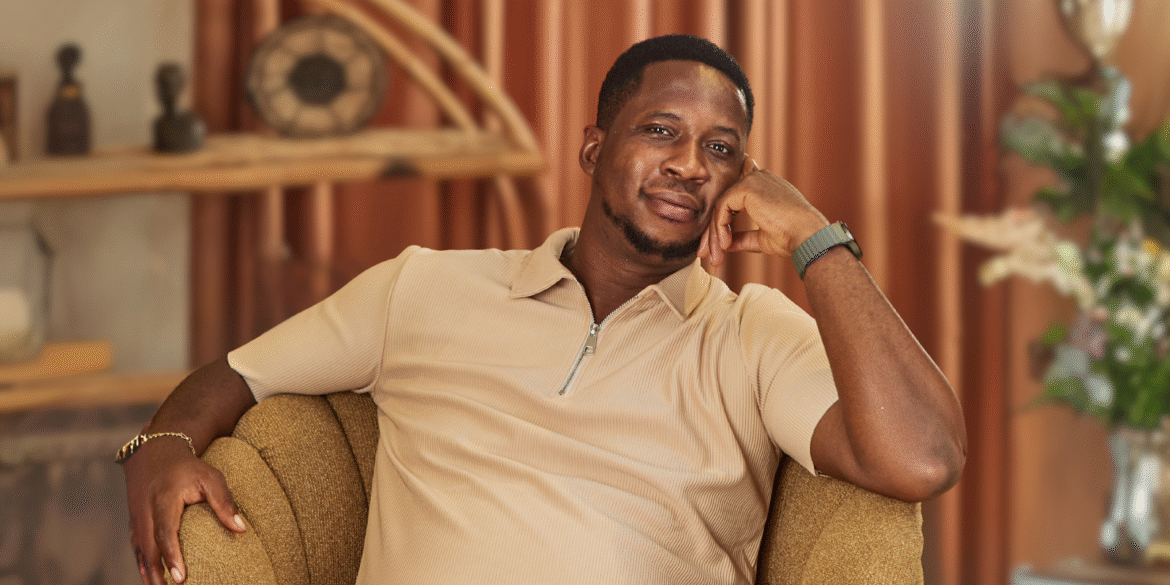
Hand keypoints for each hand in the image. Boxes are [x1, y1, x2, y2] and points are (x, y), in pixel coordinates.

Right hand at [123, 438, 245, 584]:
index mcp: (164, 499)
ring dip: (149, 572)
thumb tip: (241, 529)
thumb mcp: (210, 477)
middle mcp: (146, 511)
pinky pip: (137, 548)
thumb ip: (224, 501)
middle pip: (148, 548)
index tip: (180, 577)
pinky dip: (143, 564)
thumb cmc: (188, 467)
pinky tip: (153, 579)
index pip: (165, 531)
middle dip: (157, 572)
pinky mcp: (134, 523)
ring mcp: (136, 518)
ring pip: (140, 551)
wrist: (155, 452)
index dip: (172, 555)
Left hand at [698, 156, 829, 266]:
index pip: (736, 190)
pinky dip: (720, 228)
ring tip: (716, 256)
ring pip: (720, 206)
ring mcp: (753, 180)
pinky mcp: (747, 188)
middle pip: (724, 200)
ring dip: (715, 233)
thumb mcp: (762, 238)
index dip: (723, 211)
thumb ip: (743, 237)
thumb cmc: (791, 237)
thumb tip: (726, 244)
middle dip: (713, 229)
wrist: (806, 237)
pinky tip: (725, 244)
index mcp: (765, 185)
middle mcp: (759, 178)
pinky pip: (722, 208)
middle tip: (707, 254)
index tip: (718, 240)